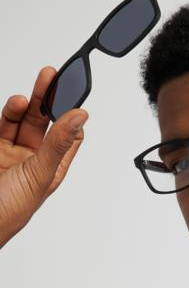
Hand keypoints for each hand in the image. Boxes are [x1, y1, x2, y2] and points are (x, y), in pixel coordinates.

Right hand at [0, 66, 88, 247]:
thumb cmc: (9, 211)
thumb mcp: (39, 173)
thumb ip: (58, 143)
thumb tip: (80, 117)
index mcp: (51, 169)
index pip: (69, 136)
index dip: (72, 114)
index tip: (75, 92)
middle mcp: (32, 160)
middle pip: (44, 122)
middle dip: (47, 99)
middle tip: (51, 76)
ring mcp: (10, 154)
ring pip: (20, 120)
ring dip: (24, 105)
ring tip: (25, 97)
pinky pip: (2, 125)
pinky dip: (8, 113)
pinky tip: (14, 104)